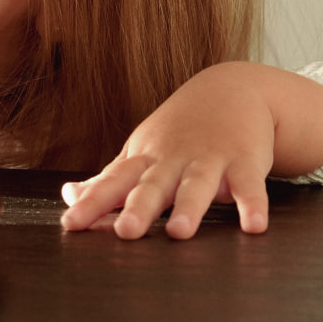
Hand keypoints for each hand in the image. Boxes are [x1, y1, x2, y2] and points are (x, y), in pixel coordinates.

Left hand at [59, 62, 276, 239]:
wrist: (231, 89)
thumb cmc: (177, 132)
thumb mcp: (140, 151)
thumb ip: (109, 179)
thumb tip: (69, 195)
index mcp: (144, 159)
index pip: (113, 182)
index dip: (92, 202)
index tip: (71, 224)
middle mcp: (173, 160)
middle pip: (153, 185)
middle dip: (138, 208)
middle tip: (125, 232)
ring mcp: (209, 159)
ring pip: (197, 185)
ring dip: (189, 208)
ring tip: (179, 232)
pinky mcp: (244, 162)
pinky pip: (249, 185)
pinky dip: (252, 204)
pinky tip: (253, 225)